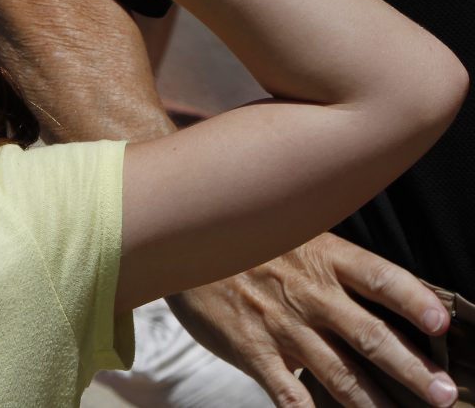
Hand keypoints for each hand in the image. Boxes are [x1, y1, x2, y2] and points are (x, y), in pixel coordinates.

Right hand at [168, 233, 457, 407]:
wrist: (178, 242)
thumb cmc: (245, 240)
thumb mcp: (292, 234)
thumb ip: (332, 265)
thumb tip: (381, 297)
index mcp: (323, 257)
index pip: (379, 278)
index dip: (413, 300)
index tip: (442, 322)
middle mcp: (308, 293)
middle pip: (370, 335)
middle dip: (412, 369)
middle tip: (446, 394)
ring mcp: (280, 325)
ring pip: (338, 371)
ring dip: (375, 402)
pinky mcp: (252, 350)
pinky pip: (287, 393)